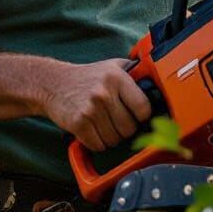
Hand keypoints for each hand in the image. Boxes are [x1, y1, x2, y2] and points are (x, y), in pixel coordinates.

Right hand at [37, 59, 153, 151]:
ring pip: (115, 140)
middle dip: (125, 129)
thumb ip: (135, 72)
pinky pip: (99, 145)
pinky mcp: (78, 123)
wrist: (52, 83)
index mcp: (117, 77)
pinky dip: (97, 143)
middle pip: (129, 128)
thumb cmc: (87, 77)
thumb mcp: (112, 65)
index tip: (137, 116)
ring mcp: (90, 109)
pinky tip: (92, 130)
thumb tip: (160, 83)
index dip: (142, 116)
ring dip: (111, 138)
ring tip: (103, 124)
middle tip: (116, 121)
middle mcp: (104, 92)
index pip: (143, 108)